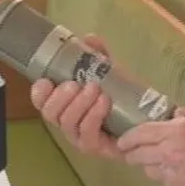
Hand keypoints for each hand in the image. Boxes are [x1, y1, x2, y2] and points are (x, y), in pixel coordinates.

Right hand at [30, 34, 121, 160]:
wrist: (146, 117)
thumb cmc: (120, 95)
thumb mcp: (109, 71)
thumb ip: (99, 54)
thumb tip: (89, 38)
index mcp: (64, 103)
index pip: (41, 101)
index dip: (39, 92)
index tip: (47, 81)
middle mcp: (66, 121)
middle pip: (50, 113)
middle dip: (61, 97)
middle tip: (76, 84)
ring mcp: (79, 137)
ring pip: (67, 123)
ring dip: (80, 104)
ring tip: (95, 89)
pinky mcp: (94, 147)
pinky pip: (86, 134)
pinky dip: (93, 116)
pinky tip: (104, 102)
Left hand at [117, 116, 184, 185]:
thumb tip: (171, 125)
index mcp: (178, 133)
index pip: (140, 133)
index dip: (128, 137)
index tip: (123, 141)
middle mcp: (169, 154)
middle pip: (138, 155)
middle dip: (133, 154)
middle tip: (135, 154)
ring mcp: (171, 179)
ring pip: (152, 172)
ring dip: (156, 167)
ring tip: (173, 166)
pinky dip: (173, 182)